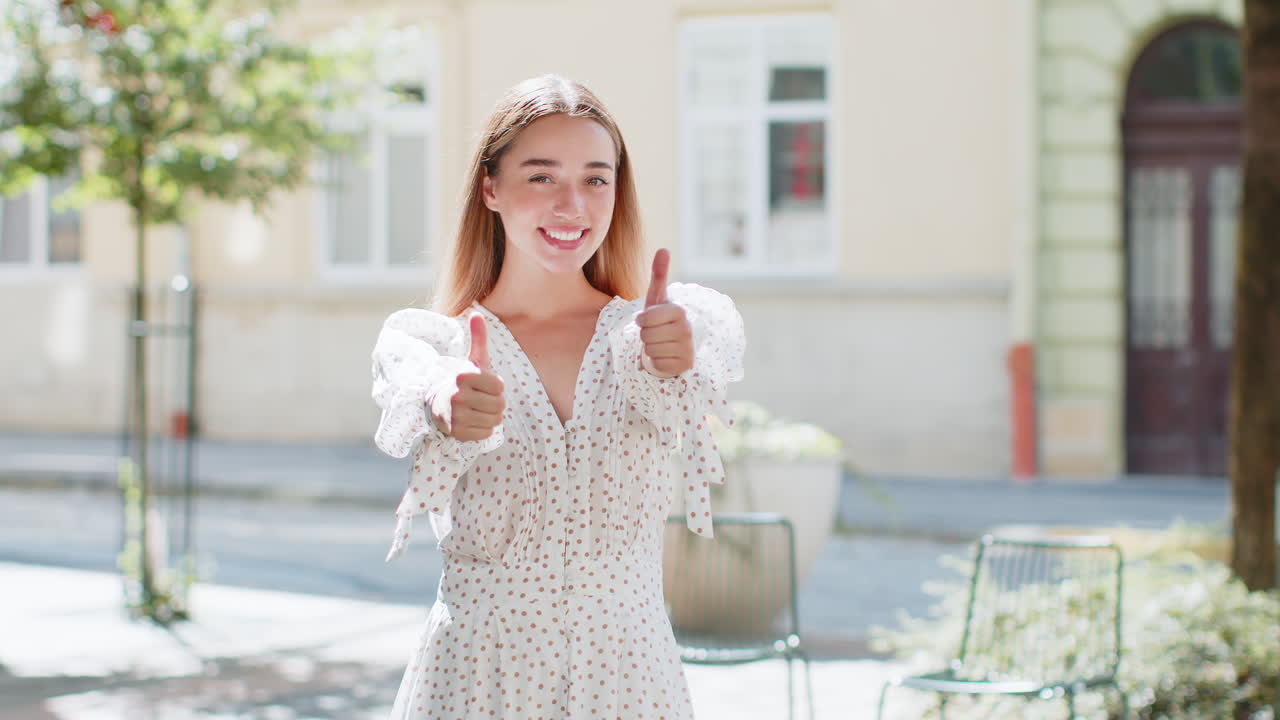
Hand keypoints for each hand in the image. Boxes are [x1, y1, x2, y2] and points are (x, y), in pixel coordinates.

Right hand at [439, 314, 504, 440]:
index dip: (496, 387)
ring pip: (495, 420)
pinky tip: (472, 421)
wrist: (437, 404)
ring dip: (490, 416)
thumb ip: (477, 338)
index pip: (499, 387)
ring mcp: (455, 416)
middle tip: (482, 400)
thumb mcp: (471, 360)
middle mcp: (457, 396)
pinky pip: (486, 433)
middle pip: (500, 405)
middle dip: (495, 403)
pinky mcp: (456, 433)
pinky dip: (483, 429)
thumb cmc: (462, 381)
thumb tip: (476, 313)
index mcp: (463, 376)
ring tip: (477, 410)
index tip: (483, 385)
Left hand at [637, 248, 693, 377]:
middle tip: (654, 334)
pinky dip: (656, 362)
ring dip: (650, 349)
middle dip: (645, 335)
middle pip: (646, 334)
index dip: (642, 321)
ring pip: (650, 349)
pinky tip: (664, 357)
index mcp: (679, 311)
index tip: (648, 320)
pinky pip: (657, 364)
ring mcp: (687, 348)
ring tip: (659, 344)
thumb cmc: (659, 321)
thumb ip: (659, 275)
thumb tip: (664, 248)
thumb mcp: (656, 299)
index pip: (645, 318)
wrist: (670, 348)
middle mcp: (687, 329)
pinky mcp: (684, 365)